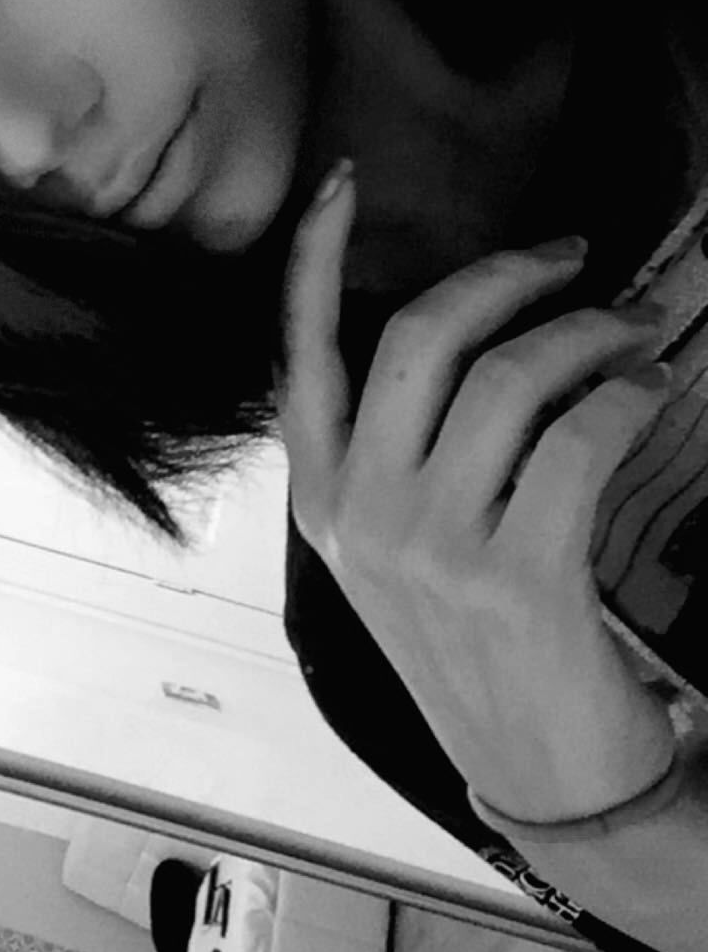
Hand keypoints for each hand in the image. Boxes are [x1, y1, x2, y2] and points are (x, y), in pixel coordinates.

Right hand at [277, 161, 677, 822]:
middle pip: (423, 338)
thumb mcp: (404, 552)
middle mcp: (364, 516)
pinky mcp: (517, 576)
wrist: (540, 770)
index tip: (346, 181)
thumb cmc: (480, 649)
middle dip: (509, 276)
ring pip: (513, 376)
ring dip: (592, 335)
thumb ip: (405, 453)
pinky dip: (626, 395)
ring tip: (634, 336)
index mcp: (325, 503)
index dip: (318, 260)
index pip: (302, 355)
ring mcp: (434, 547)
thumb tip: (481, 332)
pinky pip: (579, 435)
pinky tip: (649, 392)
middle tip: (574, 259)